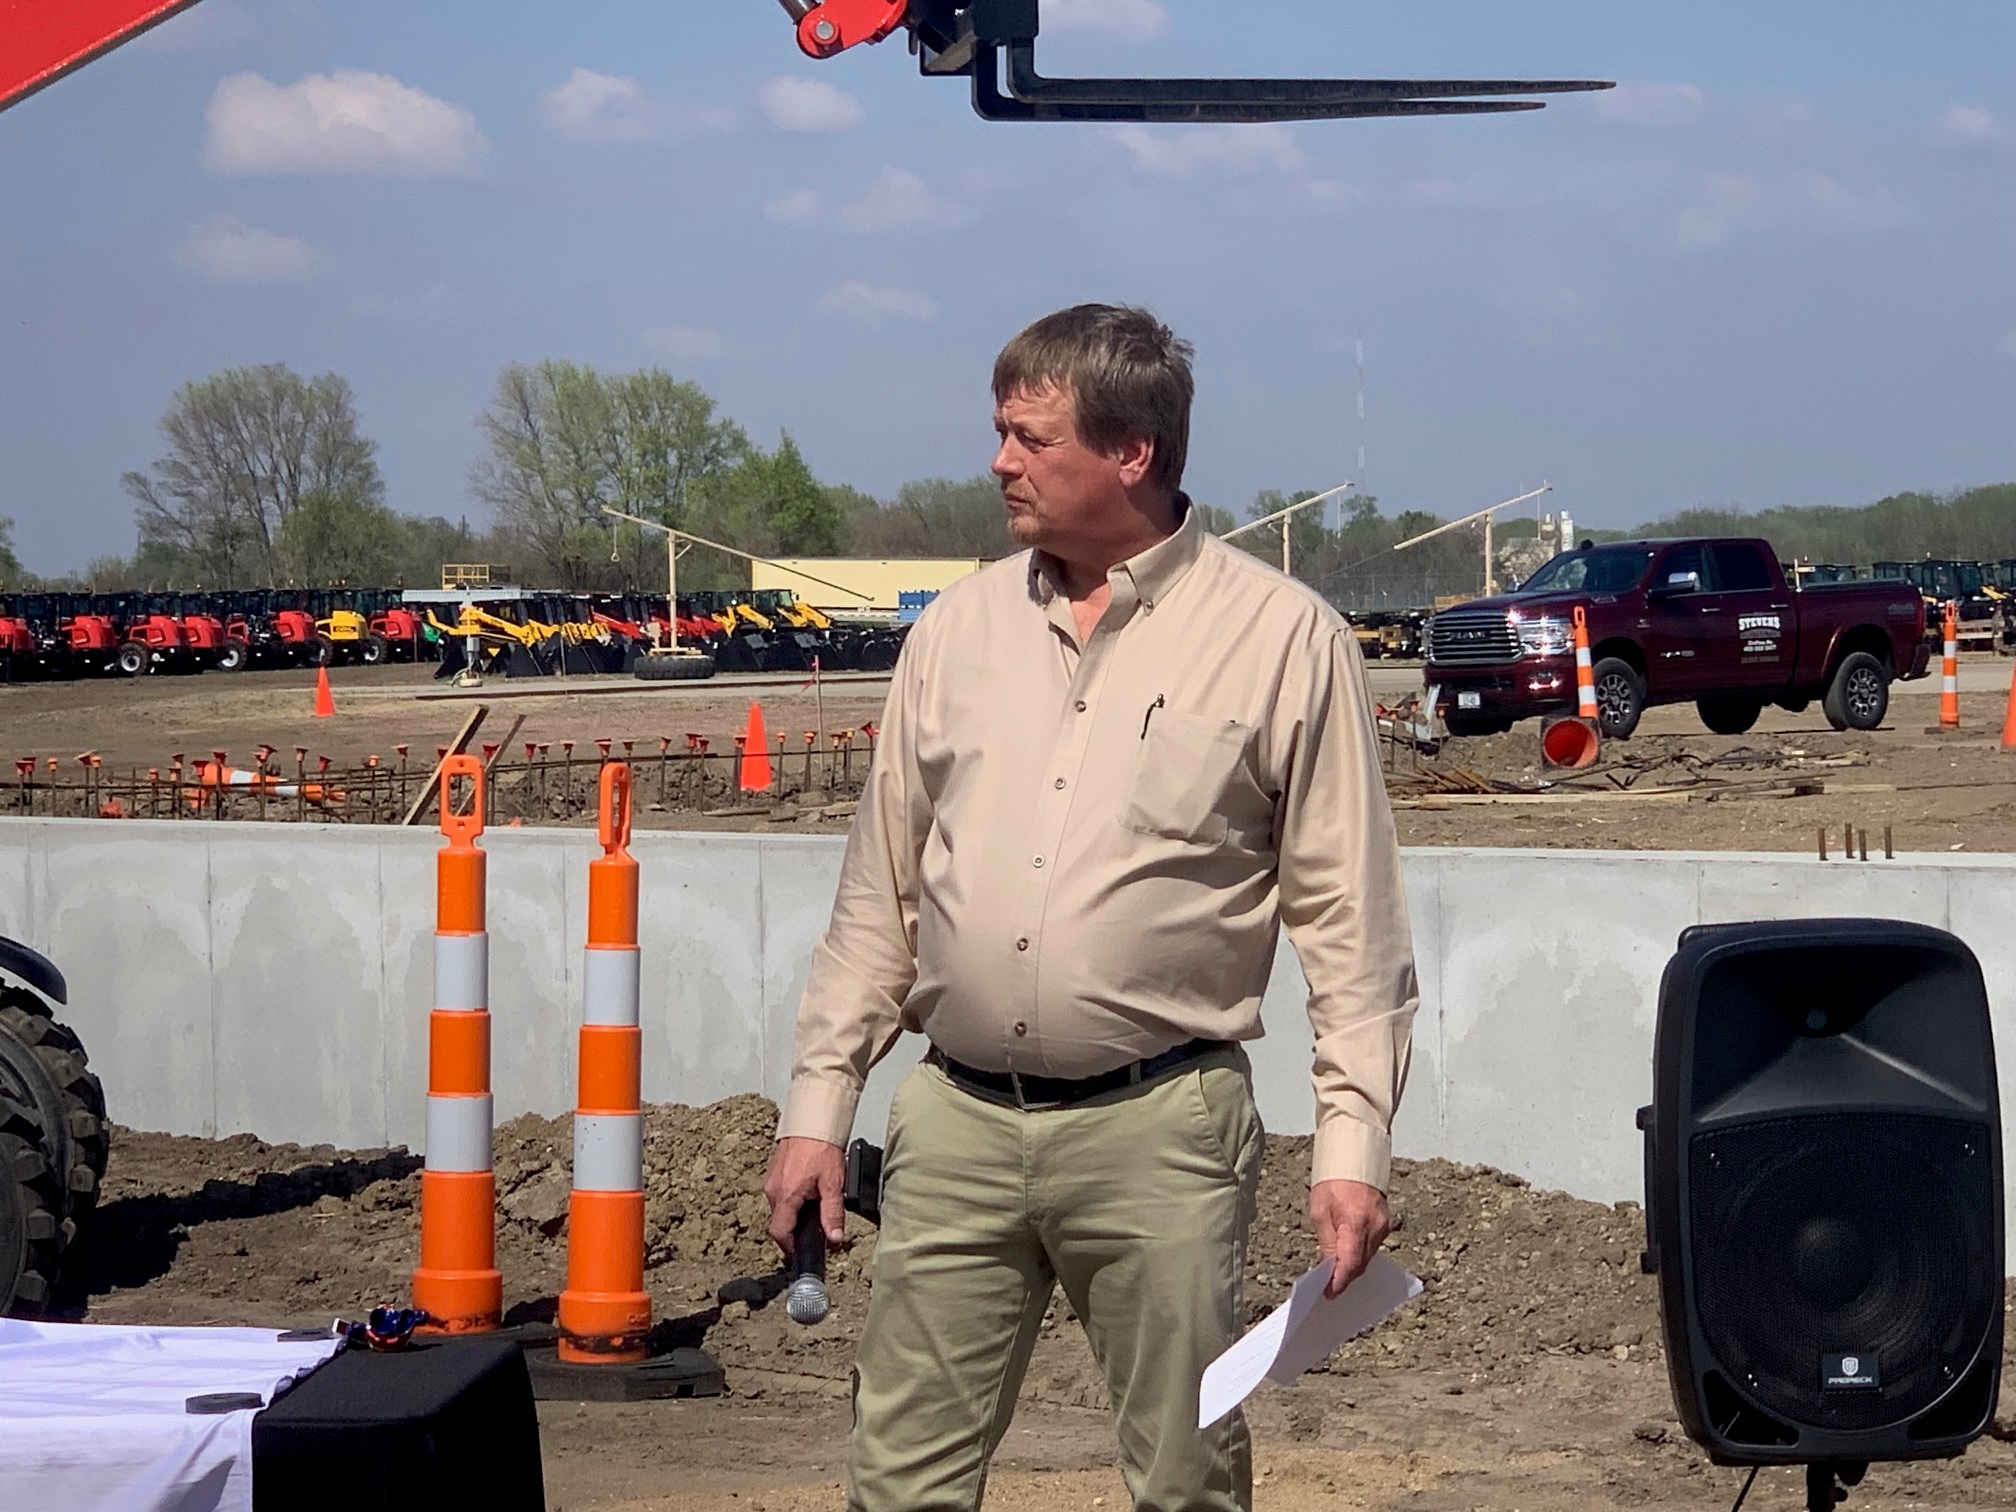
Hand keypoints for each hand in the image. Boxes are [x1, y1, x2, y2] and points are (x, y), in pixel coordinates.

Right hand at [763, 1136, 846, 1260]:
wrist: (811, 1120)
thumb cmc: (821, 1147)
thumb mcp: (833, 1183)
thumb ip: (833, 1213)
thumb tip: (834, 1238)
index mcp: (785, 1196)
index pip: (779, 1234)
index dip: (790, 1247)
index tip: (803, 1250)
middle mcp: (773, 1190)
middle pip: (780, 1222)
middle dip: (796, 1229)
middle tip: (816, 1228)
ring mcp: (771, 1180)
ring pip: (780, 1208)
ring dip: (795, 1213)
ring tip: (816, 1204)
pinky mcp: (773, 1172)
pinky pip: (780, 1194)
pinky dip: (792, 1199)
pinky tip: (809, 1190)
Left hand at [1310, 1179, 1389, 1298]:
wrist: (1355, 1158)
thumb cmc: (1333, 1181)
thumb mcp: (1320, 1212)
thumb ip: (1326, 1242)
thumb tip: (1328, 1268)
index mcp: (1356, 1224)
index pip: (1350, 1264)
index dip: (1339, 1282)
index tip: (1329, 1294)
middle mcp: (1375, 1228)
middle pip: (1360, 1264)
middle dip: (1345, 1276)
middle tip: (1328, 1287)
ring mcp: (1383, 1226)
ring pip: (1367, 1257)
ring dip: (1352, 1265)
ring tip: (1334, 1271)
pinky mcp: (1385, 1223)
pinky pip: (1372, 1246)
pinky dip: (1359, 1253)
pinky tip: (1347, 1254)